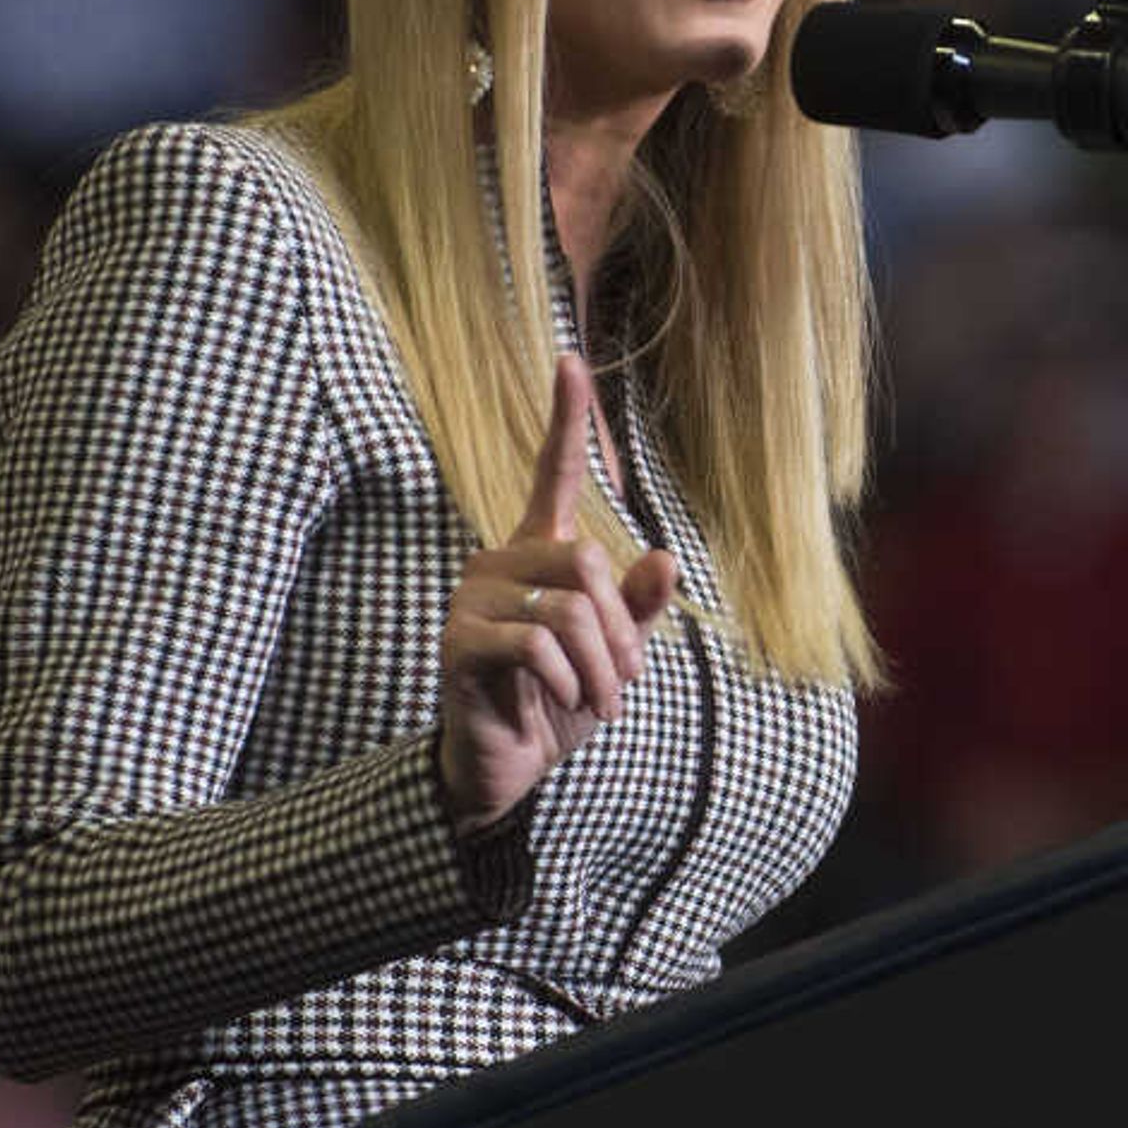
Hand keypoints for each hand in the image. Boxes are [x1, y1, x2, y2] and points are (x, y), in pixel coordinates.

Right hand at [436, 353, 684, 829]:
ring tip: (601, 702)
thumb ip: (638, 609)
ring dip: (602, 666)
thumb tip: (667, 559)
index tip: (571, 360)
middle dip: (622, 628)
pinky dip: (568, 680)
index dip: (565, 420)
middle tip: (626, 678)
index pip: (554, 475)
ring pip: (570, 608)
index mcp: (537, 553)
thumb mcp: (613, 656)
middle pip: (586, 560)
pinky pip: (537, 644)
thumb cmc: (559, 703)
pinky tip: (564, 703)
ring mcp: (473, 599)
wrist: (506, 767)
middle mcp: (499, 562)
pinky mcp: (460, 641)